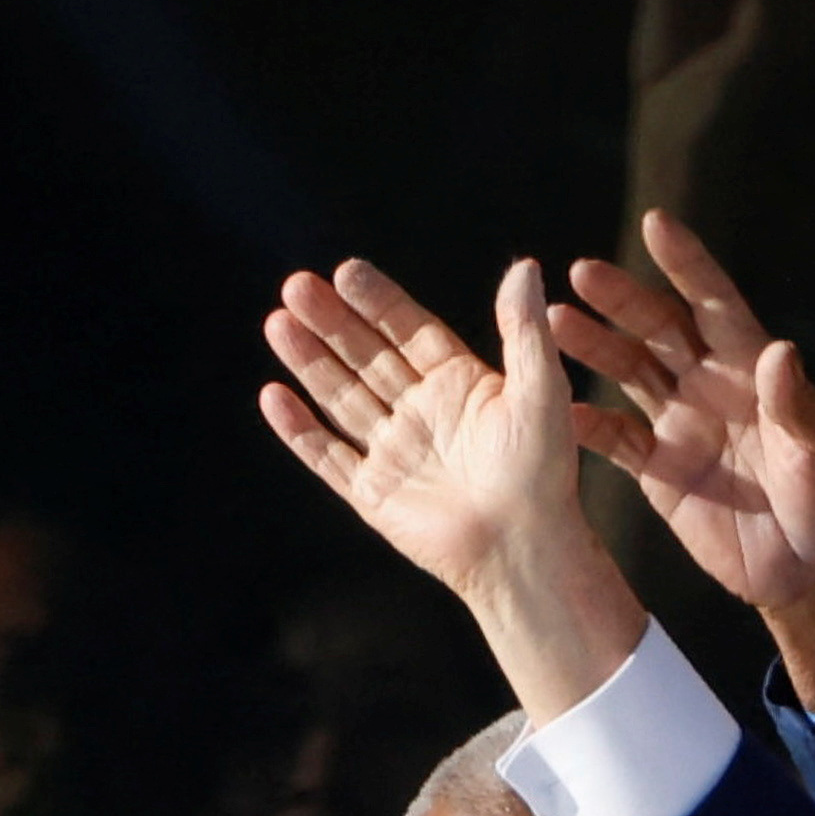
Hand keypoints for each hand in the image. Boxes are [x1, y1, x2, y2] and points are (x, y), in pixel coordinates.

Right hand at [258, 257, 646, 714]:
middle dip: (331, 322)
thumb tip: (525, 266)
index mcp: (460, 384)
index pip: (409, 331)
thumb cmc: (542, 473)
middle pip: (367, 357)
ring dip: (309, 361)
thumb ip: (524, 329)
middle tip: (297, 285)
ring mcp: (395, 453)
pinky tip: (272, 395)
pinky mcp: (374, 494)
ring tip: (277, 321)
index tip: (347, 271)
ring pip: (341, 397)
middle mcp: (423, 414)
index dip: (378, 302)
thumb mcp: (541, 389)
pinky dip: (299, 430)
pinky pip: (328, 456)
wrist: (524, 548)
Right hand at [551, 214, 814, 706]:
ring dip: (592, 347)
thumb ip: (796, 406)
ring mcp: (682, 428)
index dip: (687, 265)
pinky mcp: (660, 473)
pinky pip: (615, 440)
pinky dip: (584, 424)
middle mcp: (712, 388)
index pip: (715, 305)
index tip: (656, 224)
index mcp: (754, 372)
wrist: (813, 579)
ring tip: (550, 322)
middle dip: (622, 299)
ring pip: (629, 373)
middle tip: (579, 271)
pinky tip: (550, 407)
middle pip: (660, 330)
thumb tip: (781, 351)